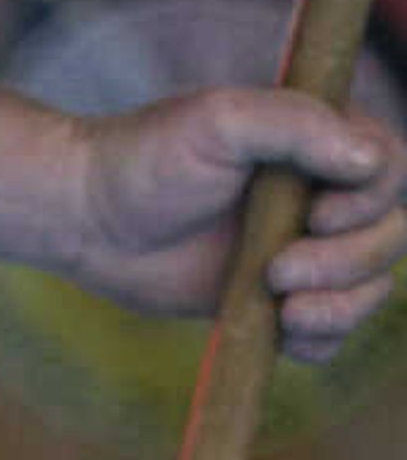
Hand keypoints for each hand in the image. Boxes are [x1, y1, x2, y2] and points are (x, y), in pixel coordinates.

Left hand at [73, 87, 405, 361]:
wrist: (84, 218)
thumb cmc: (145, 158)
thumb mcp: (219, 121)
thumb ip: (297, 126)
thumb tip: (370, 163)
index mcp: (320, 143)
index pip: (392, 171)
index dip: (370, 202)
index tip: (314, 216)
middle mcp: (322, 196)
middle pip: (390, 236)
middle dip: (350, 261)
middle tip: (280, 270)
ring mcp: (301, 249)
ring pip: (369, 286)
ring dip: (342, 306)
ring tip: (284, 309)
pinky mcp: (274, 298)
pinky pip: (328, 329)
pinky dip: (322, 338)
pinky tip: (286, 333)